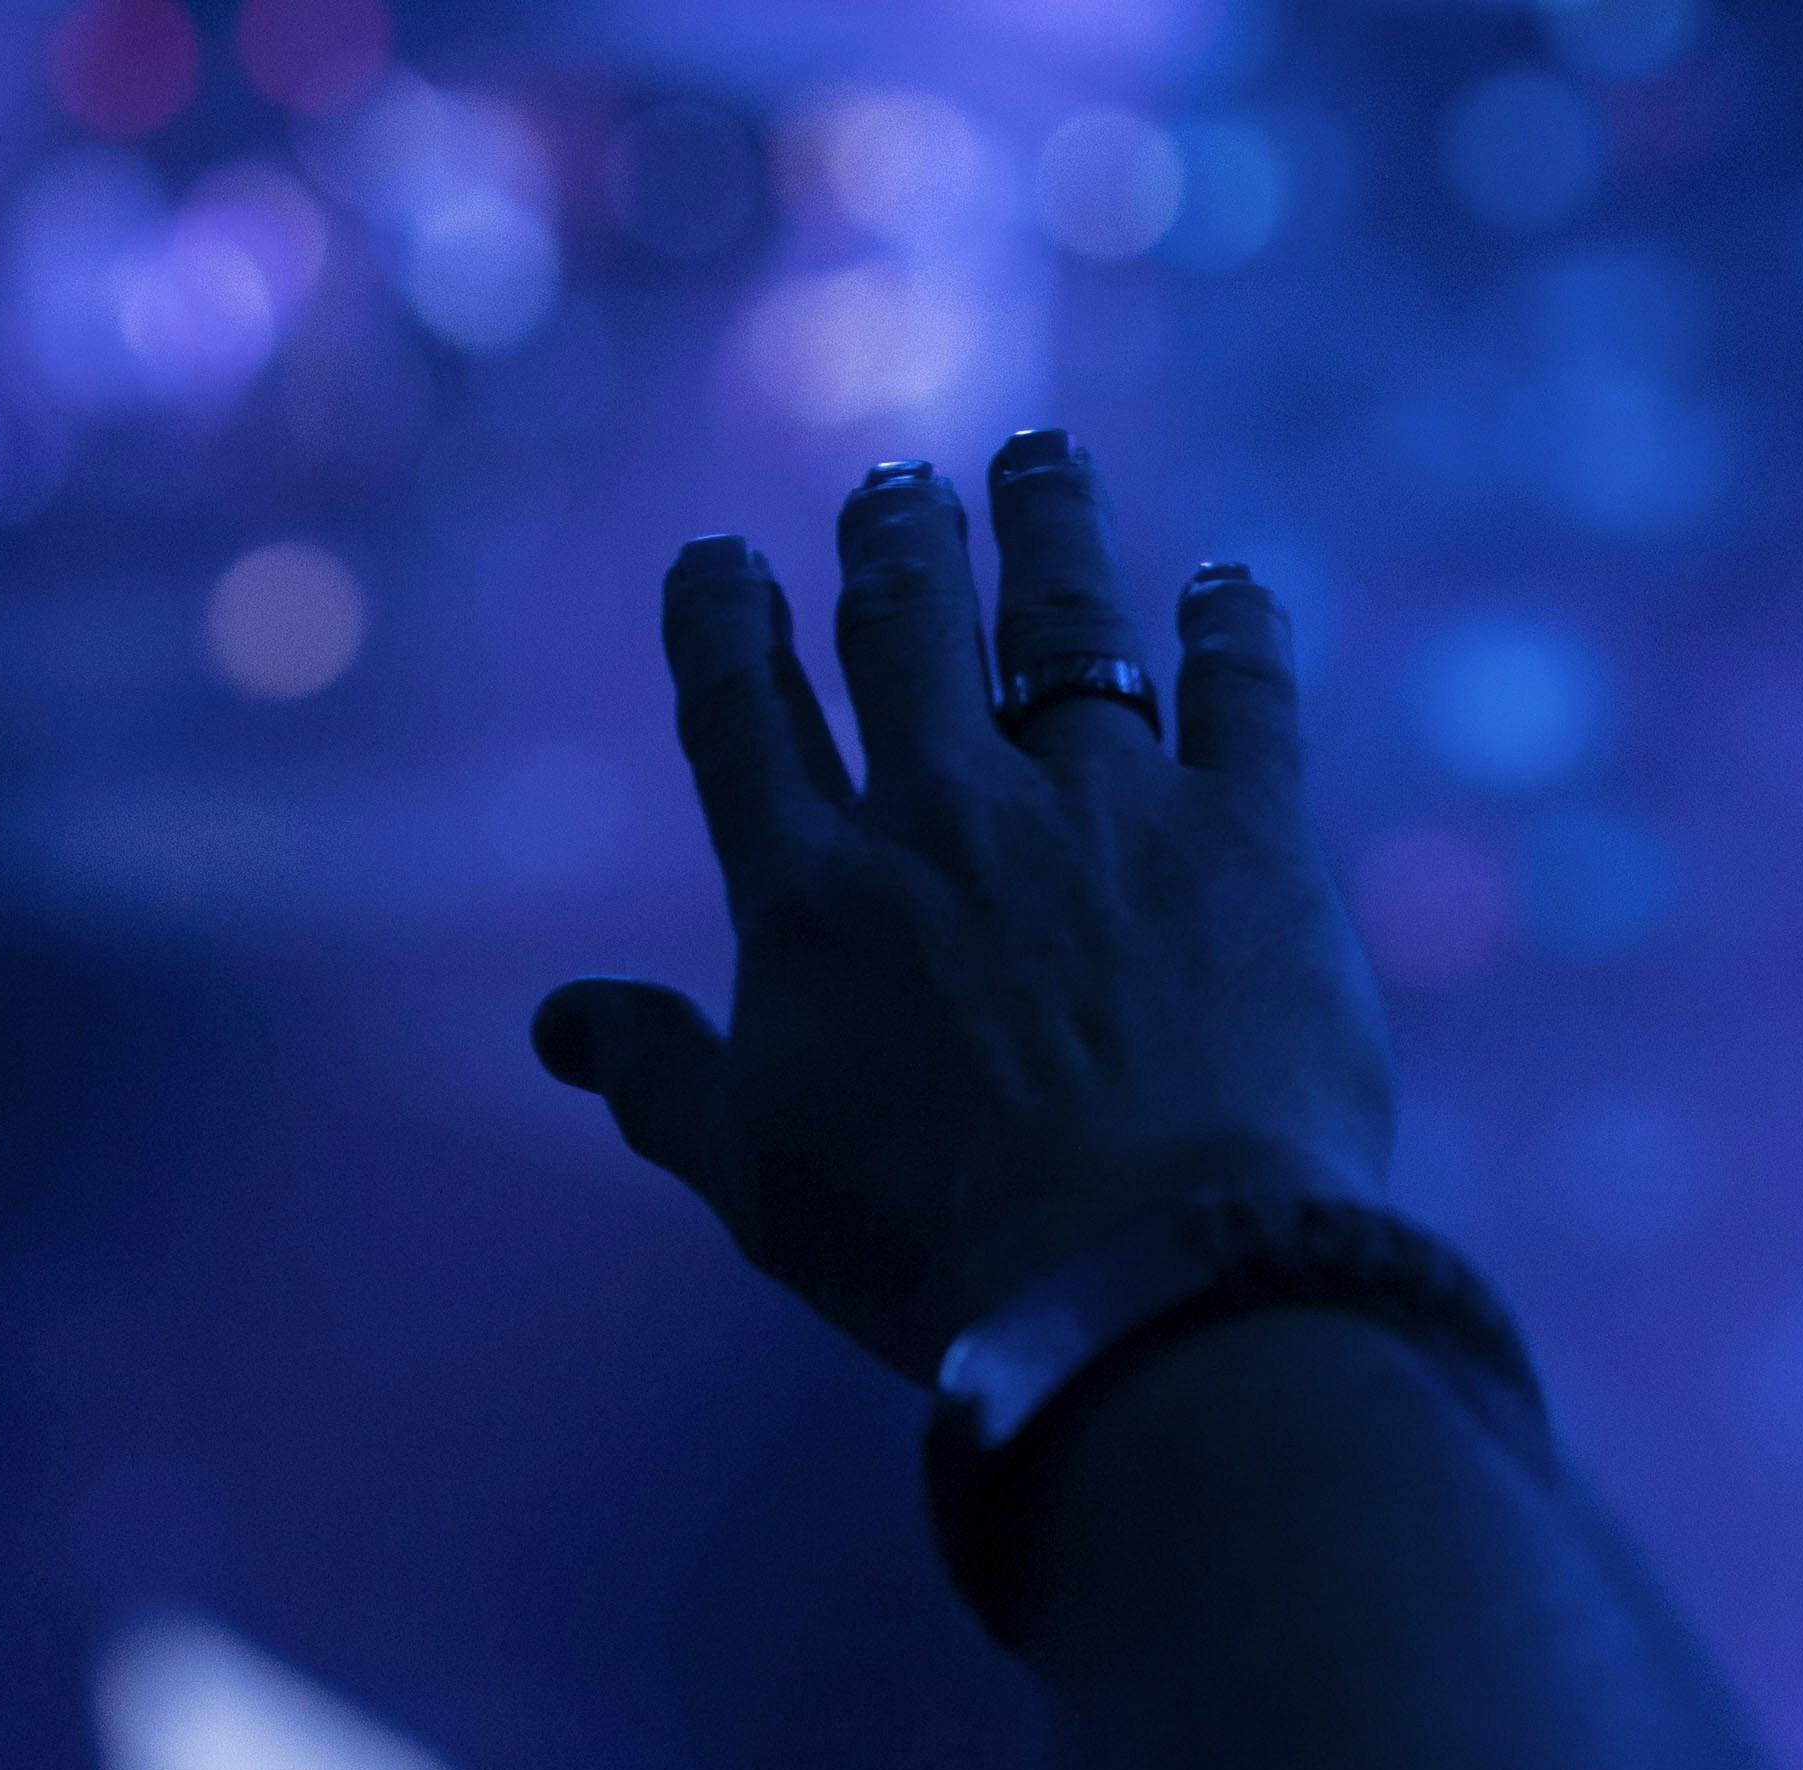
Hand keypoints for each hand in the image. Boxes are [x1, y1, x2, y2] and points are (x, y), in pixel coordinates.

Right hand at [531, 437, 1395, 1378]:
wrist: (1136, 1275)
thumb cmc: (929, 1251)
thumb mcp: (755, 1178)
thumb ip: (658, 1081)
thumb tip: (557, 1024)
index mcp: (810, 892)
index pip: (744, 714)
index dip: (726, 620)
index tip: (722, 556)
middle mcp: (946, 814)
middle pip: (906, 628)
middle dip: (894, 538)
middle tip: (898, 484)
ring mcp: (1100, 810)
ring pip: (1068, 622)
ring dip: (1049, 528)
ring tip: (1042, 460)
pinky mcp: (1245, 839)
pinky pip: (1243, 697)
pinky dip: (1236, 628)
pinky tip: (1233, 585)